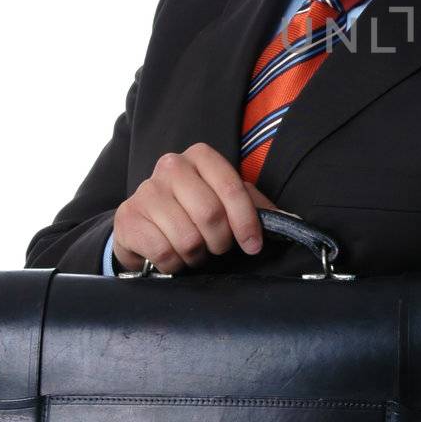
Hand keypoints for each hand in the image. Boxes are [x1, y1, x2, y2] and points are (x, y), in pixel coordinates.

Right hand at [113, 142, 275, 272]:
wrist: (144, 227)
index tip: (253, 246)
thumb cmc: (192, 213)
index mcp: (200, 156)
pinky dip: (174, 264)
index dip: (247, 222)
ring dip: (197, 255)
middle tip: (217, 248)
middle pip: (210, 214)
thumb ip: (257, 207)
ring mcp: (146, 190)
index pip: (233, 188)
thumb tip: (292, 220)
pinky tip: (172, 257)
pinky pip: (164, 252)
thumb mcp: (226, 203)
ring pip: (188, 238)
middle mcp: (171, 166)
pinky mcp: (128, 218)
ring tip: (194, 251)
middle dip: (220, 241)